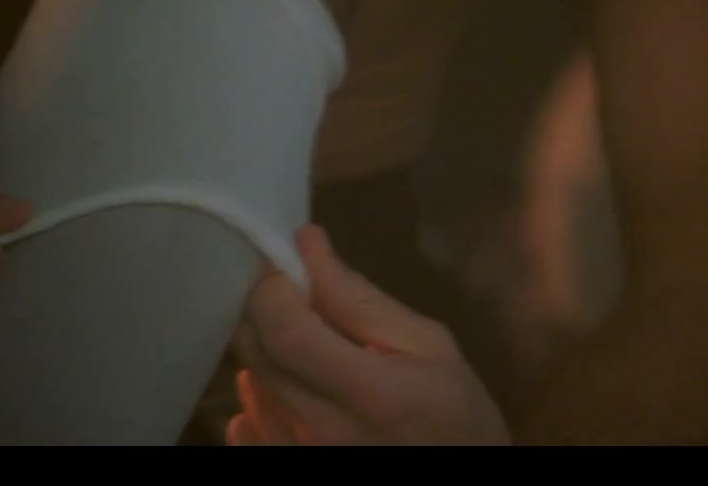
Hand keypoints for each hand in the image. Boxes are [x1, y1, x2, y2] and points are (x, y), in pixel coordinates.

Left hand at [226, 226, 509, 445]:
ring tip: (308, 345)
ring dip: (267, 350)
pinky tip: (296, 388)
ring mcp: (301, 455)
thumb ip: (361, 299)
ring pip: (249, 383)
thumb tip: (306, 244)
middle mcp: (325, 431)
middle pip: (257, 355)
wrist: (462, 470)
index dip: (271, 288)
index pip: (287, 332)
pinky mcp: (286, 467)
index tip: (283, 261)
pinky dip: (260, 396)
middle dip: (263, 309)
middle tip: (292, 293)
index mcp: (371, 393)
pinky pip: (246, 426)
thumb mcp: (430, 345)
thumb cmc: (455, 410)